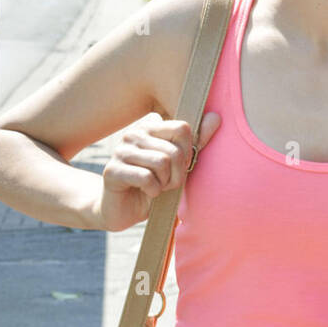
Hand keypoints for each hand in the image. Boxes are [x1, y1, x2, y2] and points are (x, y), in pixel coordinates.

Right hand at [93, 110, 220, 230]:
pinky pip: (146, 178)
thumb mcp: (180, 164)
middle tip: (167, 182)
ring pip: (162, 162)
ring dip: (165, 183)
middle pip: (175, 150)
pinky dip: (153, 191)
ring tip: (157, 187)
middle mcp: (134, 134)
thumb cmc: (155, 183)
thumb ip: (197, 141)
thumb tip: (216, 117)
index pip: (183, 128)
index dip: (188, 152)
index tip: (179, 166)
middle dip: (177, 174)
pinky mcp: (112, 171)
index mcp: (151, 127)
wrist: (125, 209)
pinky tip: (146, 192)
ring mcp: (120, 151)